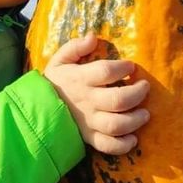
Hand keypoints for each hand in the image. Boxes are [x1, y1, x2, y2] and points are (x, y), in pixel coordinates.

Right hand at [44, 33, 149, 154]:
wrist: (36, 110)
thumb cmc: (55, 83)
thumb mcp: (59, 60)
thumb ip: (75, 47)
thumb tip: (93, 36)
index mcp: (79, 80)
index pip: (105, 72)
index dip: (122, 68)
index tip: (131, 66)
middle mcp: (87, 102)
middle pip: (118, 100)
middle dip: (137, 93)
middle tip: (145, 87)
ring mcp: (88, 122)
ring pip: (116, 124)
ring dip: (136, 120)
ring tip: (145, 113)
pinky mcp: (89, 138)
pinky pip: (108, 146)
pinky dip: (123, 145)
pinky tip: (133, 139)